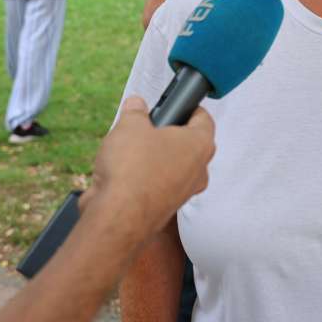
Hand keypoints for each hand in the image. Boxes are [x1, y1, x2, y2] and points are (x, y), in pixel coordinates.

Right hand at [81, 97, 214, 245]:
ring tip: (129, 151)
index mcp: (200, 144)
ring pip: (173, 166)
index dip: (189, 108)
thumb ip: (135, 111)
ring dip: (155, 158)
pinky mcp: (166, 209)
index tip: (176, 105)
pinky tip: (123, 174)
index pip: (203, 118)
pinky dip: (144, 179)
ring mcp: (184, 192)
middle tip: (147, 127)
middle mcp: (198, 170)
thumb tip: (136, 104)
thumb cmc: (132, 168)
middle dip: (167, 134)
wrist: (118, 217)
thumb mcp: (130, 125)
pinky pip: (158, 185)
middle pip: (188, 143)